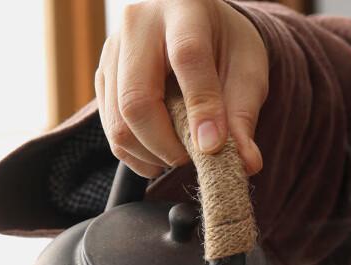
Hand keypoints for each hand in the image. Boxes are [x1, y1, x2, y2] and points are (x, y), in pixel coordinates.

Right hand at [95, 0, 267, 177]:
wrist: (195, 29)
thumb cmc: (225, 47)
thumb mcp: (247, 72)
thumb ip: (244, 115)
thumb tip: (247, 163)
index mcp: (184, 8)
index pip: (187, 57)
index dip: (201, 108)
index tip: (213, 146)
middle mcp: (138, 25)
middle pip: (137, 100)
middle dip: (166, 145)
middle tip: (193, 157)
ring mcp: (112, 52)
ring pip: (119, 124)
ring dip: (151, 156)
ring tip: (179, 154)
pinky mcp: (103, 78)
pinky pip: (112, 132)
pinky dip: (137, 156)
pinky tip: (159, 154)